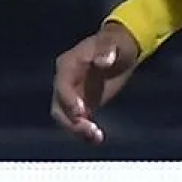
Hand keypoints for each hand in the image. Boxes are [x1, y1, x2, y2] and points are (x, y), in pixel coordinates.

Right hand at [51, 22, 140, 143]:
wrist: (122, 49)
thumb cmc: (116, 42)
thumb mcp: (114, 42)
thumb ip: (107, 49)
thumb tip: (102, 61)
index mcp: (68, 64)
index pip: (61, 85)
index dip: (68, 100)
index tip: (82, 112)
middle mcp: (65, 81)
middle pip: (59, 107)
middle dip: (71, 121)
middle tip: (90, 129)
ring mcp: (72, 95)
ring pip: (65, 118)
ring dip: (77, 130)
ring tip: (96, 136)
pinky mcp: (82, 105)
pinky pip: (78, 122)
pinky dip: (85, 133)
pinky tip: (97, 140)